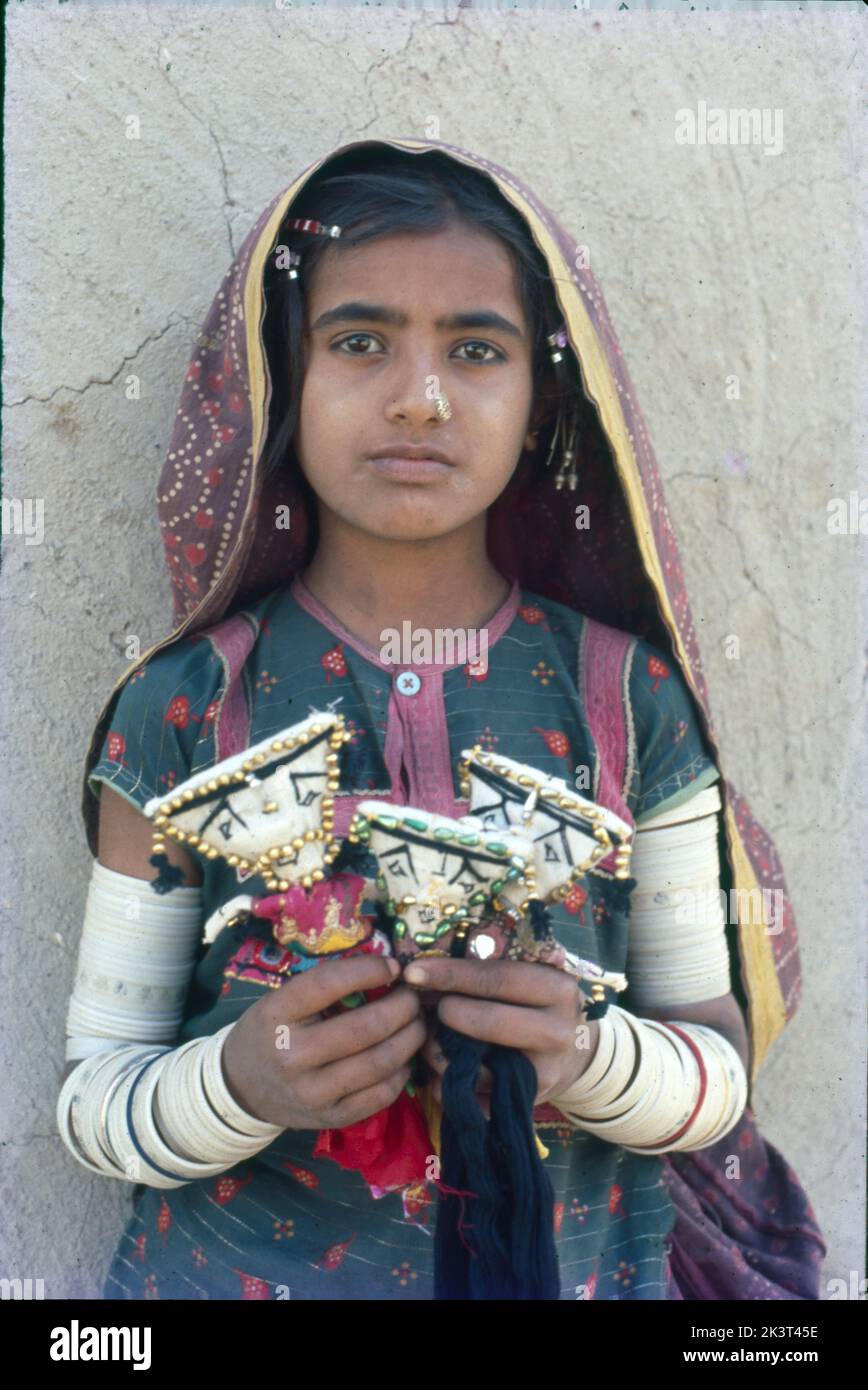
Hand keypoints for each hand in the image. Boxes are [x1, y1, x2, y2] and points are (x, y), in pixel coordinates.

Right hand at [221, 955, 426, 1130]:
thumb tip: (386, 969)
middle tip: (414, 996)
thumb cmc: (270, 1032)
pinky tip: (403, 1057)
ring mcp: (313, 1092)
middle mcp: (293, 1055)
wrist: (242, 1087)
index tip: (392, 966)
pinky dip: (402, 1072)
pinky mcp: (331, 1118)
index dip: (369, 970)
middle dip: (403, 1007)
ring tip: (417, 1023)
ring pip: (380, 1062)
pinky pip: (381, 1095)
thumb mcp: (281, 1000)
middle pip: (366, 1027)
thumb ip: (326, 986)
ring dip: (410, 1038)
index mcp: (277, 1015)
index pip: (330, 983)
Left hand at [405, 958, 600, 1116]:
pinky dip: (447, 1084)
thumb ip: (490, 970)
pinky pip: (475, 1097)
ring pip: (478, 1067)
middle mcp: (558, 1032)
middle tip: (426, 1008)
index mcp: (557, 989)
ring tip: (429, 1039)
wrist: (573, 1053)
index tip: (413, 972)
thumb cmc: (537, 1004)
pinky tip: (440, 1069)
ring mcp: (545, 1072)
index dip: (451, 974)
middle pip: (488, 1021)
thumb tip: (428, 969)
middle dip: (446, 1013)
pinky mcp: (527, 1103)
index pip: (497, 978)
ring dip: (439, 1053)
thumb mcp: (530, 978)